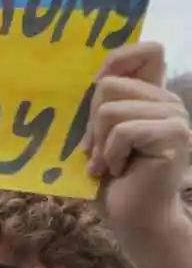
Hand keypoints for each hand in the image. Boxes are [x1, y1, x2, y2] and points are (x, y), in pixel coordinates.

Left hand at [86, 42, 191, 240]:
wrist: (134, 217)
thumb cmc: (113, 178)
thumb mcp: (101, 133)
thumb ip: (104, 104)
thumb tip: (95, 77)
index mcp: (153, 95)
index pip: (148, 50)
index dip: (117, 60)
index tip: (95, 90)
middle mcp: (169, 101)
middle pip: (108, 85)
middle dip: (91, 123)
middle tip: (97, 152)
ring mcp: (175, 117)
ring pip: (110, 109)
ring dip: (99, 143)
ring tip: (108, 164)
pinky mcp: (174, 135)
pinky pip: (122, 130)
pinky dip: (110, 153)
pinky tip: (119, 169)